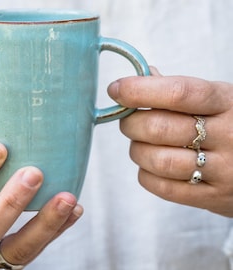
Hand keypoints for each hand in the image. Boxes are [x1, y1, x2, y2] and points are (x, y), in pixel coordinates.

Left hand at [108, 67, 232, 216]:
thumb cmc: (231, 125)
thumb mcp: (217, 99)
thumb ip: (178, 89)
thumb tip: (141, 76)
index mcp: (226, 103)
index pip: (177, 93)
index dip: (139, 90)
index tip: (116, 89)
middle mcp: (228, 136)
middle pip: (159, 128)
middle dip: (131, 123)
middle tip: (128, 120)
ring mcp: (223, 170)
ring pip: (158, 160)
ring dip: (137, 150)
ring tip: (141, 144)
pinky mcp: (213, 196)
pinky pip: (163, 187)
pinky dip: (146, 174)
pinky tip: (151, 165)